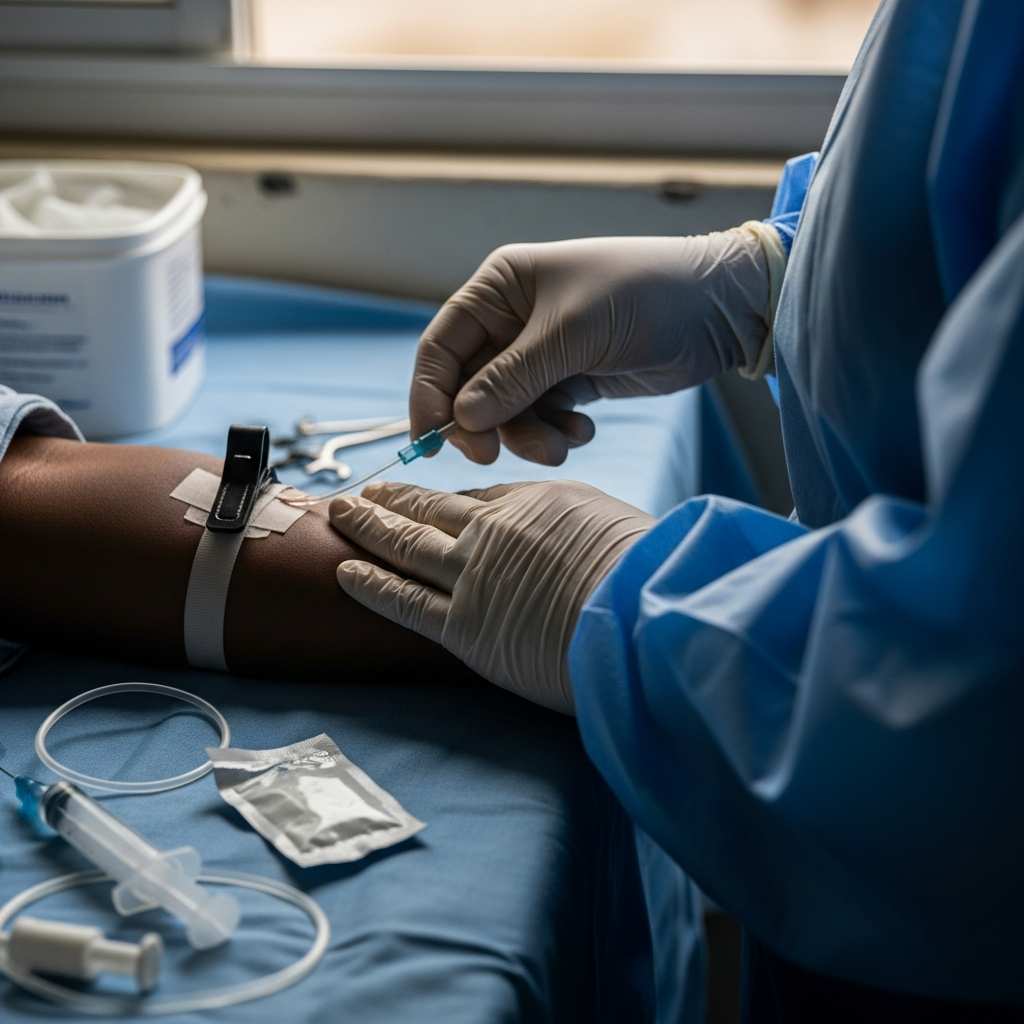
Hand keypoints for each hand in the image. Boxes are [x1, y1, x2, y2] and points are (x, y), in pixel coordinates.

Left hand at [329, 480, 653, 712]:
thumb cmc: (646, 572)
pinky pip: (403, 599)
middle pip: (429, 511)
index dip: (444, 500)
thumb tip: (568, 537)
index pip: (477, 499)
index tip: (425, 499)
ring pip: (405, 545)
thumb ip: (575, 525)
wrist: (639, 615)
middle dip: (392, 500)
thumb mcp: (612, 524)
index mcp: (534, 503)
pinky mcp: (462, 626)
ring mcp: (472, 577)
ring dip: (368, 528)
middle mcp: (493, 532)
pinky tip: (345, 569)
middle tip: (363, 492)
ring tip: (340, 515)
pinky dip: (370, 582)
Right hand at [411, 228, 771, 465]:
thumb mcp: (571, 334)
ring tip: (561, 447)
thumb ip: (512, 378)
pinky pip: (542, 418)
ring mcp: (542, 354)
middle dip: (483, 424)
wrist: (717, 309)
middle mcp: (512, 321)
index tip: (431, 444)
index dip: (429, 396)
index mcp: (500, 288)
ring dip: (526, 436)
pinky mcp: (571, 381)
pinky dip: (556, 433)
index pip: (442, 347)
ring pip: (506, 411)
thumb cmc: (642, 296)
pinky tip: (583, 430)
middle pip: (469, 386)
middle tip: (493, 455)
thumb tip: (460, 419)